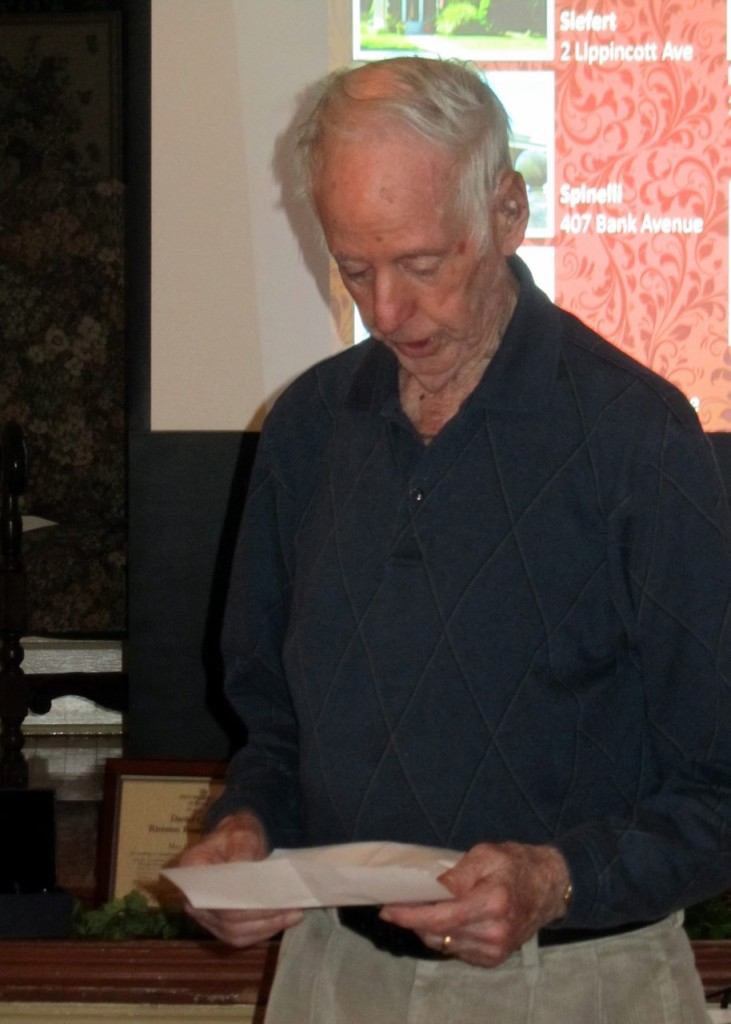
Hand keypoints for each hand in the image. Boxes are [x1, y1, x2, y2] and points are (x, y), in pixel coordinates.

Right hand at [177, 811, 303, 946]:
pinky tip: (282, 921)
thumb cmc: (236, 834)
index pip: (216, 897)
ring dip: (265, 928)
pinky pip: (238, 936)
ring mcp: (204, 915)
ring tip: (293, 915)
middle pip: (227, 921)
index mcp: (191, 871)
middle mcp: (192, 899)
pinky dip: (261, 931)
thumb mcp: (241, 832)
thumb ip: (243, 849)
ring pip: (234, 933)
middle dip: (262, 918)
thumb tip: (246, 874)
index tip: (272, 899)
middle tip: (292, 910)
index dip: (245, 904)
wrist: (235, 841)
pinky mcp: (218, 924)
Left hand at [380, 842, 569, 967]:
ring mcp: (495, 949)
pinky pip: (456, 951)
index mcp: (492, 903)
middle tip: (397, 903)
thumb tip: (431, 888)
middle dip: (413, 920)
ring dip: (426, 928)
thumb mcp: (486, 854)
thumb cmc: (514, 864)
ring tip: (419, 908)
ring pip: (444, 944)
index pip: (442, 917)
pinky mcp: (494, 958)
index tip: (387, 910)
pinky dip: (443, 936)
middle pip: (439, 933)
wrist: (547, 886)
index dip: (410, 915)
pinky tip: (442, 919)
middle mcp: (494, 932)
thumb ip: (458, 873)